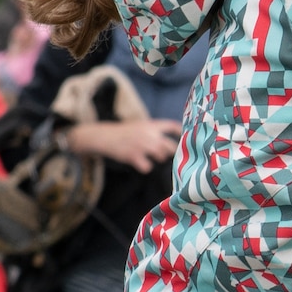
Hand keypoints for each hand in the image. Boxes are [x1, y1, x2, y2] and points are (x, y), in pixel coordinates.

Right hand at [65, 119, 179, 172]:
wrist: (104, 136)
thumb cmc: (125, 132)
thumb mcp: (141, 126)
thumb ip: (155, 131)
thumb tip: (172, 142)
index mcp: (152, 125)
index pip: (173, 126)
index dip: (182, 134)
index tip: (186, 141)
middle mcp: (149, 134)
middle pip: (171, 146)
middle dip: (171, 153)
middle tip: (165, 155)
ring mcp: (142, 145)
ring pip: (162, 157)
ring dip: (158, 159)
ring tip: (149, 157)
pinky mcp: (134, 156)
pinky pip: (148, 167)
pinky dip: (145, 167)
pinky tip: (139, 163)